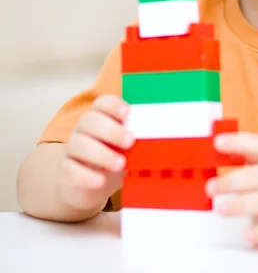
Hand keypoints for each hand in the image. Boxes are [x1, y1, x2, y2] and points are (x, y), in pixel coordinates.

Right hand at [56, 95, 134, 212]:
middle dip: (110, 129)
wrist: (85, 187)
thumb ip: (136, 139)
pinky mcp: (65, 172)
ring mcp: (71, 150)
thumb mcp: (125, 148)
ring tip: (120, 164)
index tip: (127, 113)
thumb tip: (160, 136)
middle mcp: (82, 130)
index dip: (113, 105)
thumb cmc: (111, 159)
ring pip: (78, 143)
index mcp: (99, 118)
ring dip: (101, 153)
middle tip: (130, 141)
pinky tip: (100, 181)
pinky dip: (86, 175)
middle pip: (89, 120)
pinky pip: (70, 170)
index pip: (101, 103)